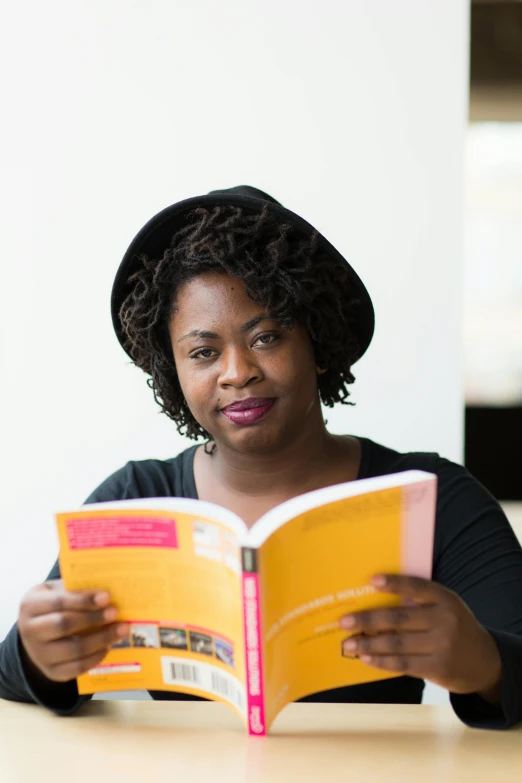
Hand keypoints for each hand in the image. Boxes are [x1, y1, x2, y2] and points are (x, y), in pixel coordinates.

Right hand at [18, 580, 128, 683]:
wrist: (37, 631)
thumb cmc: (54, 604)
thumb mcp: (57, 591)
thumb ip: (77, 590)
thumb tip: (107, 593)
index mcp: (31, 605)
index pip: (59, 602)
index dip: (84, 600)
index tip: (107, 597)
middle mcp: (30, 632)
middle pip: (64, 625)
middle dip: (93, 619)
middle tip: (115, 613)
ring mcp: (39, 655)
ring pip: (73, 650)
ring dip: (101, 639)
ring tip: (121, 630)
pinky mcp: (51, 672)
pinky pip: (77, 668)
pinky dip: (96, 657)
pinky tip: (109, 646)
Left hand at [340, 575, 502, 700]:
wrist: (485, 661)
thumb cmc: (454, 627)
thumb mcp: (446, 607)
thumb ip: (420, 603)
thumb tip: (374, 601)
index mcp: (445, 598)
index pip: (416, 587)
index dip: (394, 583)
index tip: (371, 580)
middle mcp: (445, 620)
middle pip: (398, 618)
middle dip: (368, 619)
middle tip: (343, 621)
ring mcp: (442, 645)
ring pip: (397, 643)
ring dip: (368, 643)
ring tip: (348, 644)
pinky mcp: (438, 668)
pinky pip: (403, 664)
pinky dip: (381, 661)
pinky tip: (365, 658)